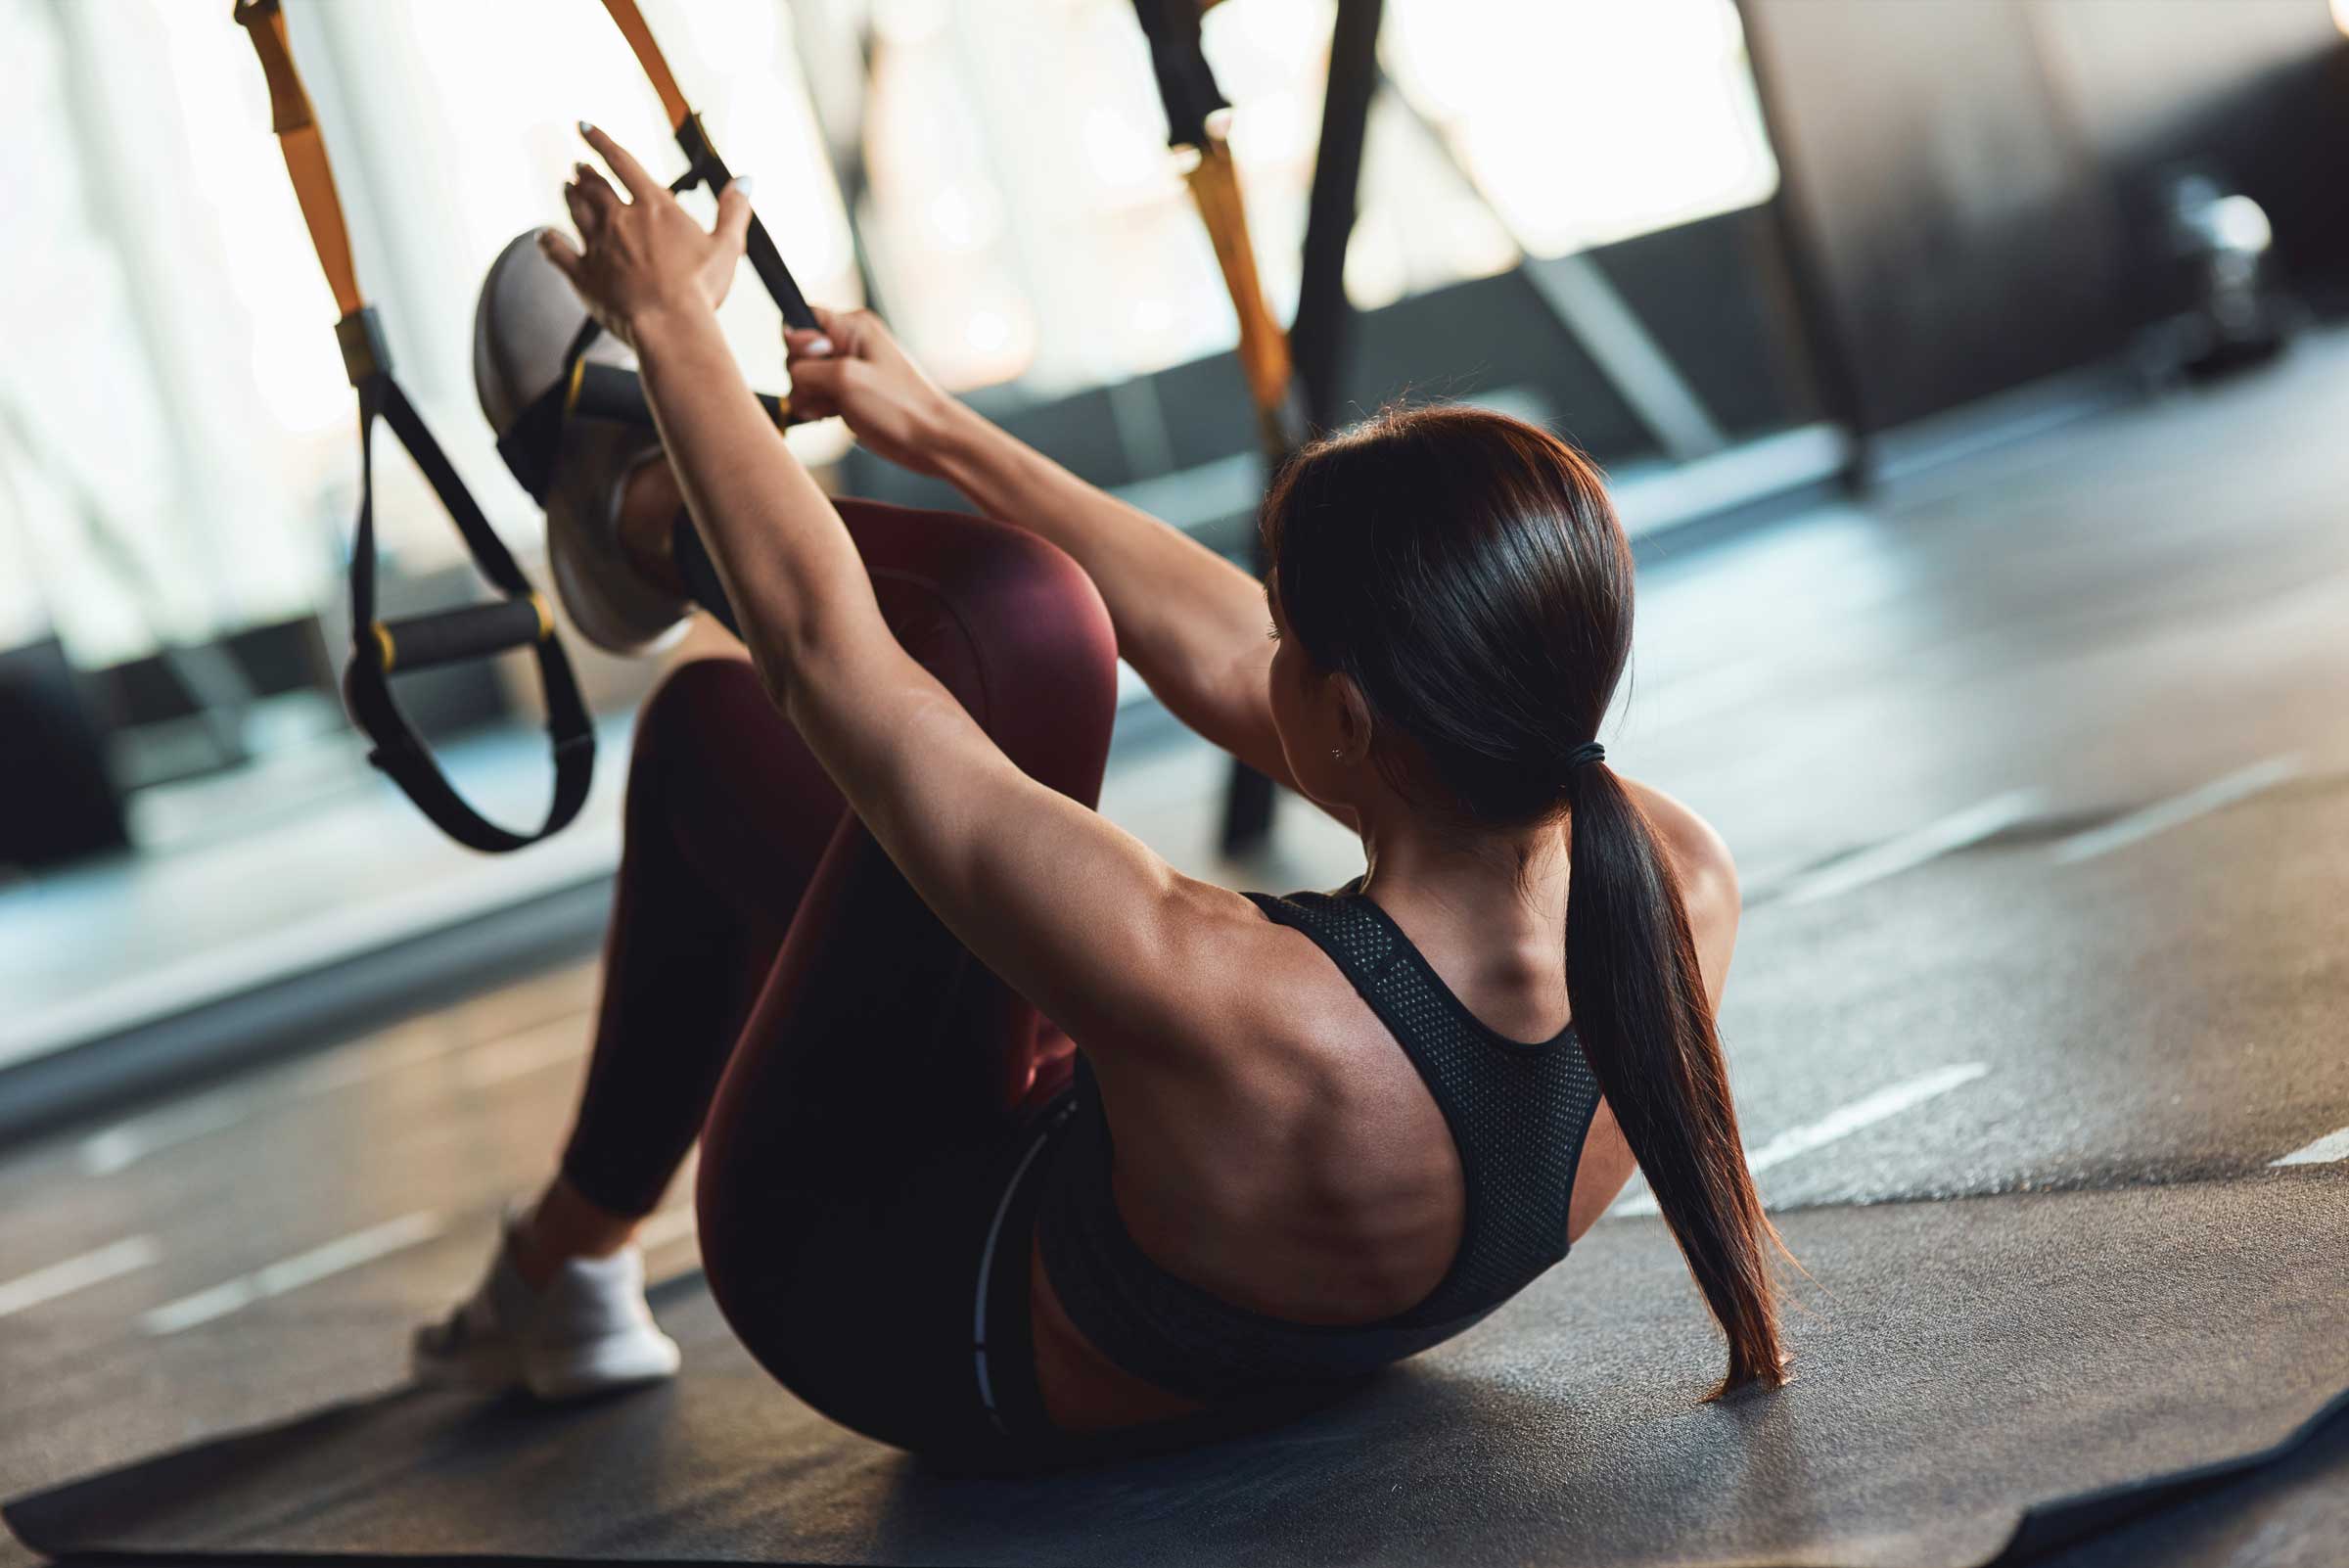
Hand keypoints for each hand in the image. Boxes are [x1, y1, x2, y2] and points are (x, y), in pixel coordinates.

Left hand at [538, 123, 751, 347]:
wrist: (670, 326)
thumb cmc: (701, 288)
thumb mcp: (727, 246)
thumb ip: (734, 210)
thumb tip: (745, 180)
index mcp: (654, 207)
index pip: (622, 162)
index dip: (600, 140)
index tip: (583, 125)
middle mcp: (620, 219)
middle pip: (595, 187)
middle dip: (586, 172)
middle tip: (579, 166)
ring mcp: (598, 246)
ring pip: (576, 211)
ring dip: (570, 196)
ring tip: (565, 186)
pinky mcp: (583, 275)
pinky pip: (557, 252)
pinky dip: (548, 242)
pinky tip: (542, 236)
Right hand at [782, 306, 960, 476]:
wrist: (931, 441)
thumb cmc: (899, 406)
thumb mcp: (845, 378)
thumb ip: (807, 361)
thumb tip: (785, 338)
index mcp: (853, 326)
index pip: (804, 318)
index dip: (798, 343)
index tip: (815, 364)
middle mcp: (849, 343)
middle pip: (798, 352)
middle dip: (803, 377)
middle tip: (828, 394)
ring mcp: (848, 370)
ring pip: (804, 378)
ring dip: (809, 397)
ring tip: (832, 409)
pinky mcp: (848, 394)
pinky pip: (816, 395)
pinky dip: (816, 407)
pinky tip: (830, 417)